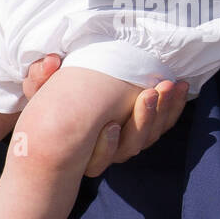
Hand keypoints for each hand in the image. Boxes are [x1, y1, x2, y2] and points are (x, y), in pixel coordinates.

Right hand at [22, 55, 188, 173]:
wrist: (66, 107)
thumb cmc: (49, 101)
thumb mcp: (40, 90)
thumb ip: (40, 78)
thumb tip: (51, 61)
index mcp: (83, 149)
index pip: (100, 157)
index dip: (108, 145)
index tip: (113, 124)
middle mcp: (110, 151)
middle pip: (133, 145)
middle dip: (145, 119)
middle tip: (151, 91)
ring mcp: (130, 140)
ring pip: (152, 135)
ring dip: (164, 110)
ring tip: (169, 85)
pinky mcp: (146, 127)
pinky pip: (163, 123)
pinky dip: (173, 106)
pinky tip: (180, 86)